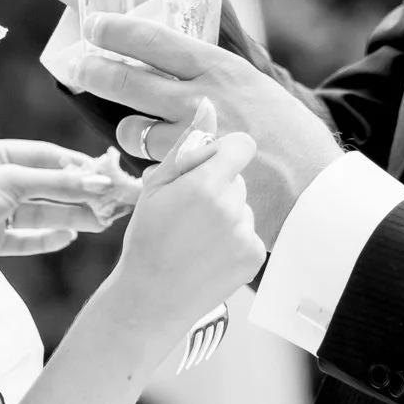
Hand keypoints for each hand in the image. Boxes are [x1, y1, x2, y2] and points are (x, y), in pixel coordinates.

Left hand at [0, 138, 125, 256]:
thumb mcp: (13, 181)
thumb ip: (59, 183)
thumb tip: (101, 181)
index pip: (40, 154)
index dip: (73, 163)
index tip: (103, 172)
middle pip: (42, 185)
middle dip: (76, 194)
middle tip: (110, 200)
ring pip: (37, 213)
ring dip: (69, 216)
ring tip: (101, 221)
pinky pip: (23, 238)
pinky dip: (47, 238)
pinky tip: (70, 237)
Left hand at [73, 16, 345, 248]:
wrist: (314, 193)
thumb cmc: (291, 139)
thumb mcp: (257, 90)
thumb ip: (215, 78)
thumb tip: (176, 62)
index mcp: (220, 69)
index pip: (155, 40)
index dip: (117, 31)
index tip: (94, 25)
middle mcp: (202, 98)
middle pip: (128, 80)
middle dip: (95, 73)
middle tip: (79, 68)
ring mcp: (192, 140)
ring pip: (131, 131)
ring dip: (128, 131)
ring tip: (137, 132)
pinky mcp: (187, 177)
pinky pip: (149, 168)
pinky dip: (152, 168)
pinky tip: (168, 170)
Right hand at [105, 107, 263, 342]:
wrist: (152, 297)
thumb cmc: (148, 238)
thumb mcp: (156, 187)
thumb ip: (185, 145)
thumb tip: (206, 105)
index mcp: (207, 183)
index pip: (241, 146)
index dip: (223, 153)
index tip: (206, 167)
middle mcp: (233, 206)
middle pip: (239, 177)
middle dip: (219, 186)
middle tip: (190, 210)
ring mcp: (247, 233)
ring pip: (244, 205)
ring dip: (227, 213)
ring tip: (196, 236)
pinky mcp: (255, 256)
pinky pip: (250, 232)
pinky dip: (234, 240)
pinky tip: (209, 253)